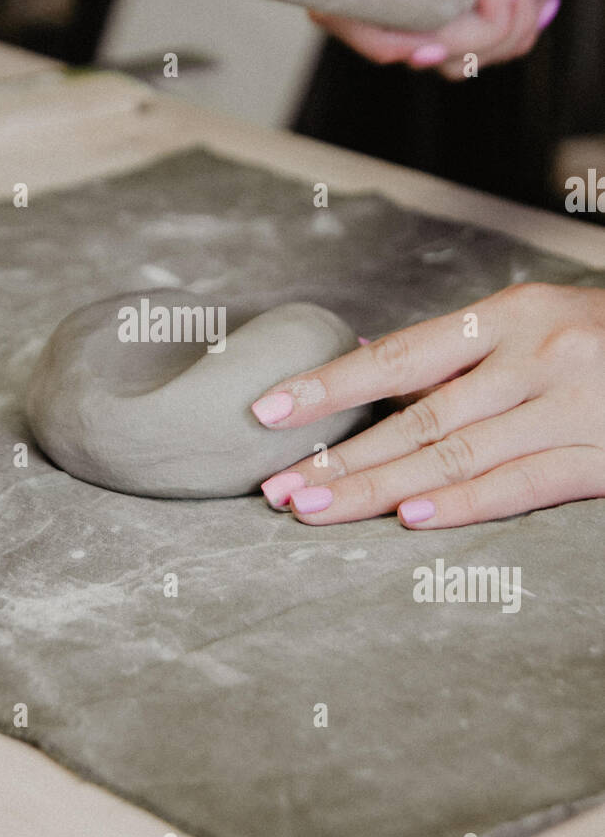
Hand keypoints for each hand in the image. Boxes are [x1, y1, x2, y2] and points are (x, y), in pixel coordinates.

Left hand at [254, 283, 604, 527]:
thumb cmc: (597, 337)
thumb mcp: (529, 322)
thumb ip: (456, 351)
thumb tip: (365, 366)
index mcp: (507, 316)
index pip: (398, 357)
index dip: (329, 386)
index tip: (266, 412)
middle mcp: (535, 356)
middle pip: (417, 418)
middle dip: (340, 458)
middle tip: (278, 488)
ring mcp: (570, 407)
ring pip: (457, 456)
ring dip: (379, 489)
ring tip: (317, 509)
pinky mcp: (604, 456)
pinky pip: (523, 485)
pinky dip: (465, 505)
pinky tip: (411, 520)